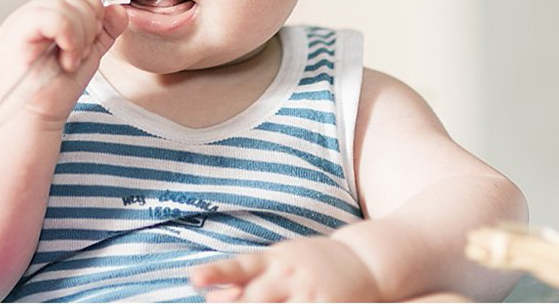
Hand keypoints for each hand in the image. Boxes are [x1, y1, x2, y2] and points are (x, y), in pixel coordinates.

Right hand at [0, 0, 127, 125]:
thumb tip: (119, 9)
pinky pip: (52, 16)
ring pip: (65, 3)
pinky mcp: (15, 32)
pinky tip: (66, 60)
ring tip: (71, 60)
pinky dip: (69, 37)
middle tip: (81, 54)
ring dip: (79, 35)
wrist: (35, 117)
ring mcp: (20, 20)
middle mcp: (31, 12)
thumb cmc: (56, 89)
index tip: (90, 44)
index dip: (95, 14)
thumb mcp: (88, 53)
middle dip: (89, 26)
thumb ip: (105, 30)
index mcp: (47, 13)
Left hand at [190, 235, 382, 302]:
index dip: (216, 272)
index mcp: (273, 260)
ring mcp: (311, 293)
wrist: (365, 261)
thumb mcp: (277, 262)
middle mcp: (289, 274)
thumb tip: (207, 297)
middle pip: (255, 298)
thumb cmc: (310, 264)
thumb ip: (243, 279)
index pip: (239, 266)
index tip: (193, 278)